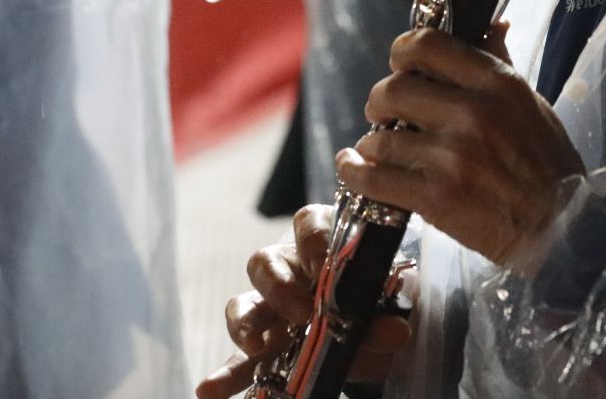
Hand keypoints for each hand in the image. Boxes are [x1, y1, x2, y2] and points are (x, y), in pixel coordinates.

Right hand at [195, 204, 411, 397]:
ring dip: (246, 326)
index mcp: (324, 244)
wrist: (377, 325)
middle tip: (302, 312)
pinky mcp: (264, 345)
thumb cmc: (379, 297)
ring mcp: (271, 307)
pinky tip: (210, 390)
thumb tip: (394, 333)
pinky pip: (239, 357)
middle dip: (279, 287)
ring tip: (256, 348)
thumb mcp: (390, 303)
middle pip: (266, 262)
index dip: (311, 240)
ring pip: (243, 305)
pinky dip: (226, 375)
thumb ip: (389, 316)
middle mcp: (290, 269)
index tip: (321, 266)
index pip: (309, 222)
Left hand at [339, 28, 583, 271]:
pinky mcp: (435, 197)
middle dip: (380, 101)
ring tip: (378, 149)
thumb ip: (502, 64)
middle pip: (394, 88)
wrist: (562, 230)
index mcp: (497, 83)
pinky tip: (353, 168)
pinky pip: (373, 178)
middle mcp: (472, 113)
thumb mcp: (534, 105)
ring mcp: (451, 156)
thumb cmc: (550, 166)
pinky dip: (355, 172)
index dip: (402, 50)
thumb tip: (490, 25)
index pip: (428, 45)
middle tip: (384, 112)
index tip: (399, 63)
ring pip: (380, 137)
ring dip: (372, 143)